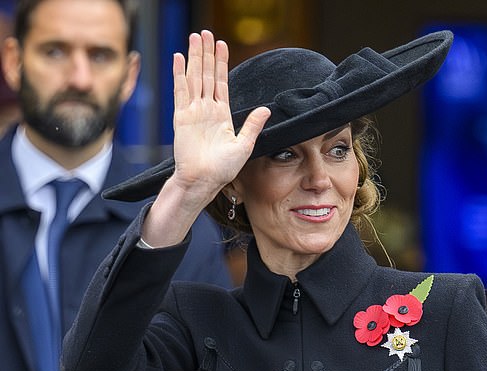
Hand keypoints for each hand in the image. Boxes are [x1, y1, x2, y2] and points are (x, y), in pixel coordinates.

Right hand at [143, 30, 269, 245]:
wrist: (204, 181)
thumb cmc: (223, 170)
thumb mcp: (244, 146)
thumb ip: (253, 125)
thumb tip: (266, 109)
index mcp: (221, 116)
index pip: (221, 83)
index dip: (221, 63)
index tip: (222, 45)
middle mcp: (206, 110)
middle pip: (206, 75)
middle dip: (206, 54)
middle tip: (206, 33)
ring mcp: (193, 112)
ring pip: (194, 78)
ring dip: (194, 57)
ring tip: (195, 38)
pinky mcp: (182, 117)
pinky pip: (180, 91)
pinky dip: (179, 74)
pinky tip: (179, 58)